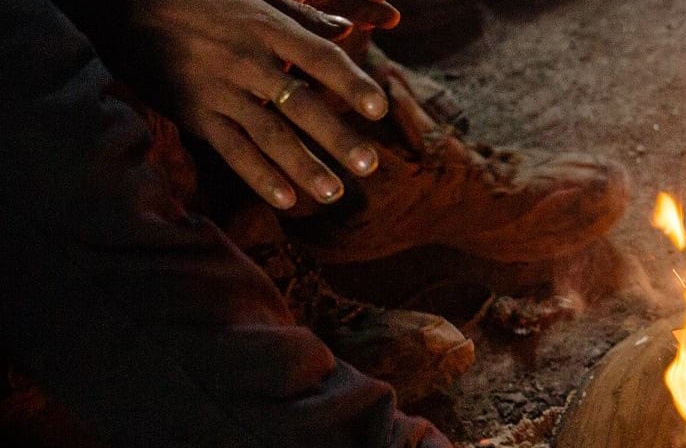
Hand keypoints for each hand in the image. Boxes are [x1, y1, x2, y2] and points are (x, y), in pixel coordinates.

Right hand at [123, 0, 390, 208]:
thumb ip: (302, 15)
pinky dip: (259, 176)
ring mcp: (219, 89)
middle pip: (301, 104)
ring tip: (335, 193)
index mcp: (269, 28)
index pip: (321, 58)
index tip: (380, 109)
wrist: (130, 5)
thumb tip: (347, 27)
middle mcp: (247, 60)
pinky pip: (231, 149)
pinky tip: (286, 200)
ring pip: (269, 134)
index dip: (351, 83)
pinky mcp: (193, 112)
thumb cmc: (204, 0)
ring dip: (303, 167)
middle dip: (336, 137)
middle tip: (369, 166)